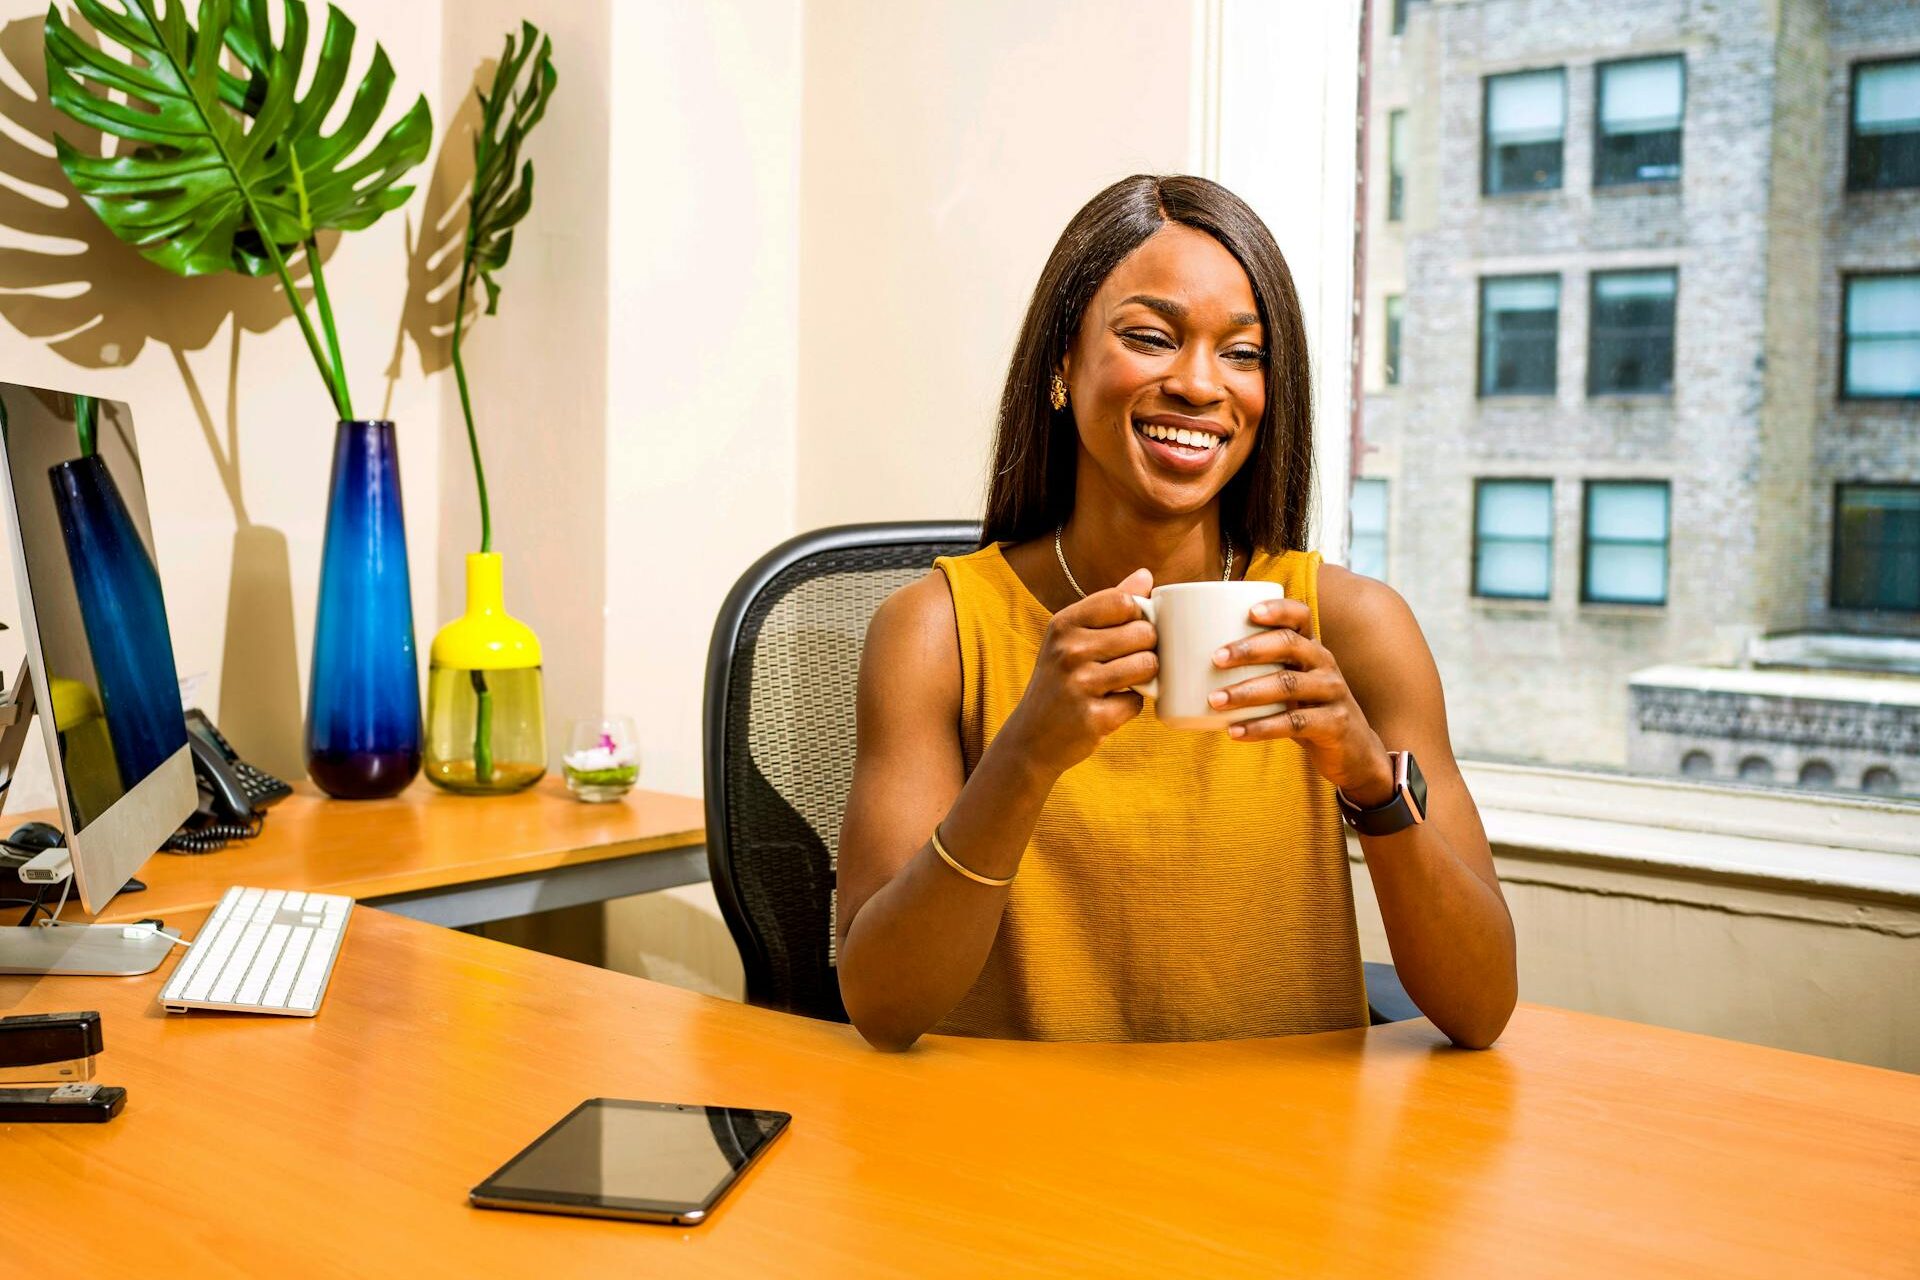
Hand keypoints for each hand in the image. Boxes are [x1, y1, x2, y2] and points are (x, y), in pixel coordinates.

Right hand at [1000, 568, 1157, 777]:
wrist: (1031, 738)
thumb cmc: (1060, 680)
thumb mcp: (1071, 637)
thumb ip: (1109, 605)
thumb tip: (1146, 574)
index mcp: (1064, 624)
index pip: (1124, 601)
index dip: (1137, 616)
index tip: (1128, 630)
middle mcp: (1069, 650)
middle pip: (1143, 633)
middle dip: (1146, 648)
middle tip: (1126, 662)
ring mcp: (1080, 685)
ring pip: (1147, 666)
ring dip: (1144, 677)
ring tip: (1122, 683)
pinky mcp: (1094, 718)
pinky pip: (1138, 702)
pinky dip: (1130, 707)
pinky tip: (1110, 707)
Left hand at [1208, 597, 1393, 804]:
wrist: (1354, 752)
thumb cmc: (1307, 710)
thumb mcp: (1289, 685)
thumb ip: (1258, 671)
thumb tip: (1192, 663)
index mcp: (1311, 648)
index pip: (1300, 616)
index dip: (1277, 609)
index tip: (1248, 611)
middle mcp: (1325, 664)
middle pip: (1289, 645)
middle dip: (1249, 649)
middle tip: (1215, 658)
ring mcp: (1333, 693)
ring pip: (1288, 684)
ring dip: (1247, 691)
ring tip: (1214, 700)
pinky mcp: (1334, 724)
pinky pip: (1294, 722)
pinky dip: (1261, 727)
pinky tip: (1234, 731)